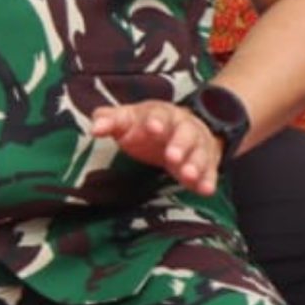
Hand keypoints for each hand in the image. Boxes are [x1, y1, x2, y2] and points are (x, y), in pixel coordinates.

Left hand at [86, 98, 224, 195]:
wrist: (178, 128)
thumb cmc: (146, 126)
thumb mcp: (126, 120)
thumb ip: (109, 120)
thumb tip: (94, 128)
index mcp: (161, 115)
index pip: (159, 115)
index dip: (156, 121)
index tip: (152, 128)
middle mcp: (182, 127)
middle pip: (185, 133)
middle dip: (180, 144)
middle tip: (172, 156)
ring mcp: (196, 145)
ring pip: (199, 153)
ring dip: (195, 164)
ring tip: (188, 175)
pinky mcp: (205, 163)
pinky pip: (209, 171)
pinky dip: (208, 180)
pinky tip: (206, 190)